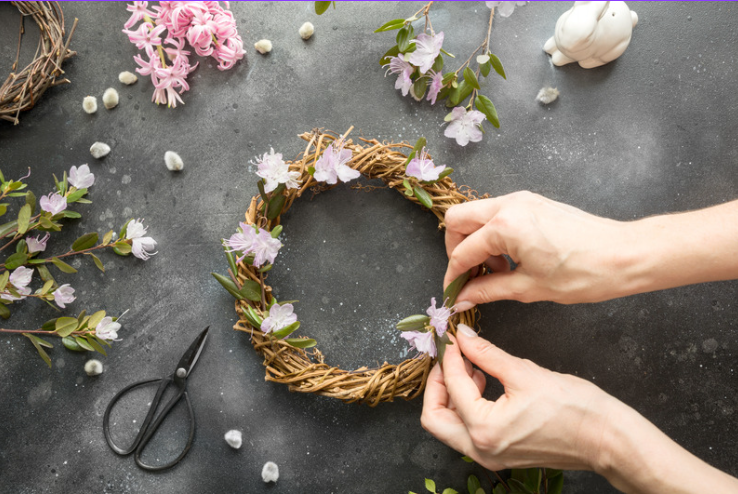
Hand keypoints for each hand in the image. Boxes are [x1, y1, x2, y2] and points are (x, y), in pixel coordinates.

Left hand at [422, 325, 737, 493]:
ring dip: (451, 395)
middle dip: (436, 384)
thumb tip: (462, 336)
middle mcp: (481, 449)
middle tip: (449, 358)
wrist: (607, 438)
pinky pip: (467, 432)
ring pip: (448, 427)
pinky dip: (467, 407)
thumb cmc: (575, 408)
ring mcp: (490, 456)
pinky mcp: (500, 454)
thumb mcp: (524, 372)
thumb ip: (486, 353)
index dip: (449, 356)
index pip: (452, 385)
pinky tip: (484, 382)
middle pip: (434, 417)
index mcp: (484, 429)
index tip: (453, 337)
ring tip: (471, 367)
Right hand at [443, 191, 640, 306]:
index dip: (454, 276)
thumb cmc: (585, 272)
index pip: (462, 252)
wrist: (624, 255)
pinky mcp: (533, 202)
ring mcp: (522, 200)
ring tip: (495, 271)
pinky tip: (509, 259)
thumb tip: (463, 298)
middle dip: (456, 249)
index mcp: (505, 226)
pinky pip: (497, 213)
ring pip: (476, 214)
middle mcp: (509, 205)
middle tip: (469, 276)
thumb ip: (489, 290)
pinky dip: (492, 234)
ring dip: (475, 241)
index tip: (453, 293)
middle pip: (457, 220)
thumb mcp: (530, 288)